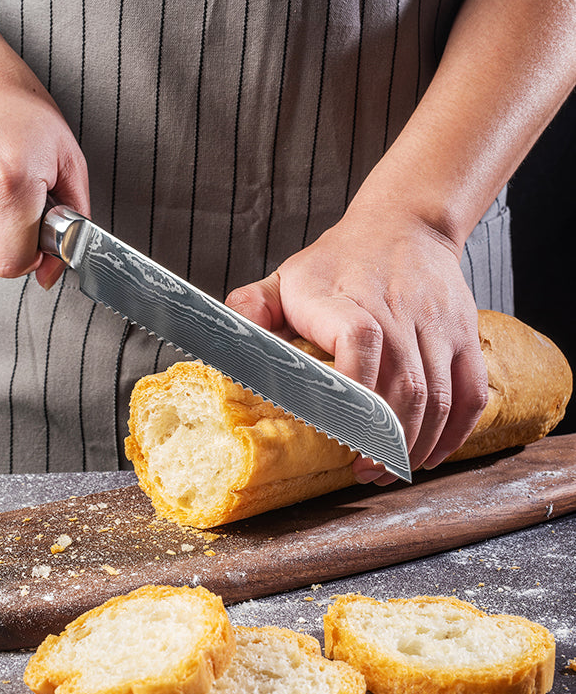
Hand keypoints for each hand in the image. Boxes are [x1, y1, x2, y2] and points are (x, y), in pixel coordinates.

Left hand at [225, 204, 488, 483]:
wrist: (407, 223)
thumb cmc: (339, 261)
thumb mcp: (287, 276)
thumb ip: (252, 308)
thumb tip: (224, 339)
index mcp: (347, 298)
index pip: (360, 340)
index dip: (353, 389)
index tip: (337, 429)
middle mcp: (399, 310)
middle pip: (404, 385)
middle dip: (383, 439)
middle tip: (362, 470)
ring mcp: (438, 325)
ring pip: (438, 397)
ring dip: (414, 444)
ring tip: (388, 469)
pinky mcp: (464, 335)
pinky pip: (470, 393)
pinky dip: (454, 434)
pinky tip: (429, 455)